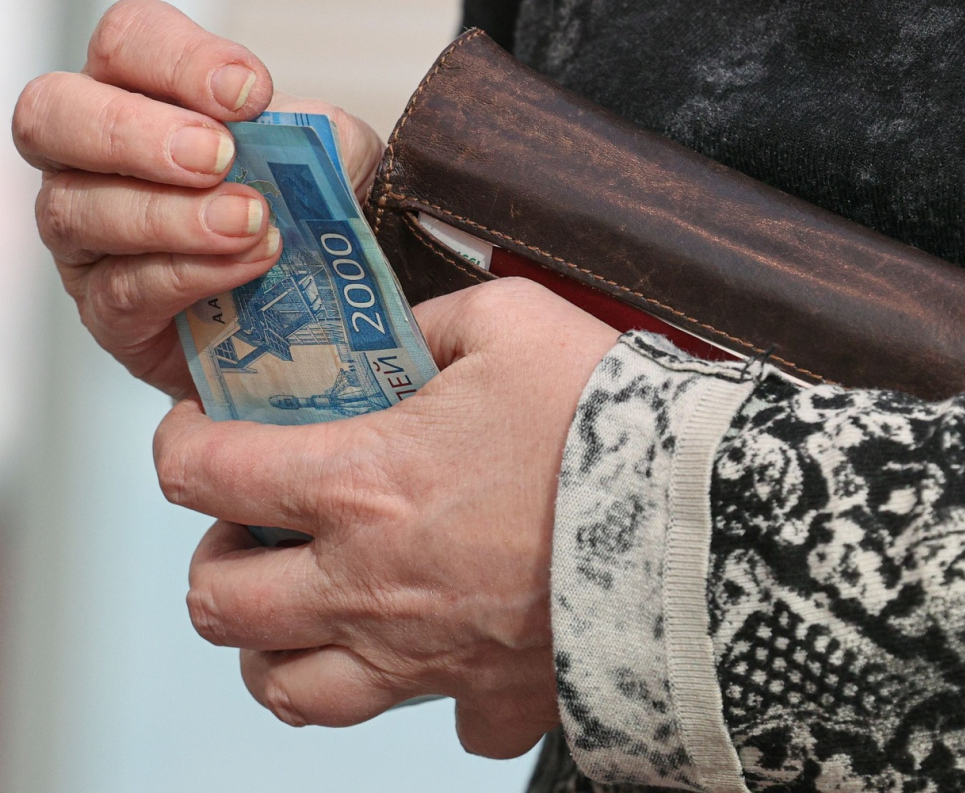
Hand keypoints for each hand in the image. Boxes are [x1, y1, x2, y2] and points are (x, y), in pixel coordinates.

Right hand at [12, 0, 382, 399]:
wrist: (324, 309)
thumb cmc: (305, 214)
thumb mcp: (334, 160)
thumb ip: (322, 135)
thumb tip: (313, 133)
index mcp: (141, 93)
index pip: (127, 42)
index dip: (179, 59)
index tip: (250, 92)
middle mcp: (89, 157)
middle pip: (54, 113)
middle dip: (136, 132)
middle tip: (216, 156)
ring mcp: (87, 237)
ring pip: (78, 209)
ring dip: (171, 215)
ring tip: (247, 223)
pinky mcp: (108, 313)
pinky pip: (122, 290)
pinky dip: (188, 274)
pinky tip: (244, 265)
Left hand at [153, 278, 620, 757]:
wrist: (701, 518)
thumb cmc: (610, 424)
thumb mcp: (509, 323)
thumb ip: (431, 323)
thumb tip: (400, 338)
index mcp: (361, 483)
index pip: (204, 474)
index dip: (180, 446)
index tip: (202, 433)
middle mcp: (370, 582)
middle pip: (218, 604)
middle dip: (216, 560)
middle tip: (256, 528)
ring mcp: (423, 653)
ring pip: (288, 690)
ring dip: (277, 647)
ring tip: (309, 608)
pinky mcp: (491, 695)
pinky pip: (434, 724)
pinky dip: (421, 693)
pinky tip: (439, 650)